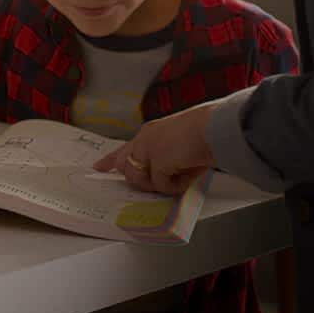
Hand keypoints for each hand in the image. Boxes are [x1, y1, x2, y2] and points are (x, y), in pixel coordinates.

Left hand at [93, 102, 216, 194]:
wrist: (215, 127)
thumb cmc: (206, 134)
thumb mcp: (179, 145)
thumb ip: (165, 158)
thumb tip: (163, 178)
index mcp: (150, 133)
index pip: (124, 149)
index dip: (110, 160)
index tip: (98, 168)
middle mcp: (144, 139)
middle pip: (127, 168)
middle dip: (142, 180)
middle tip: (167, 178)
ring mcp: (147, 149)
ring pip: (140, 180)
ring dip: (161, 184)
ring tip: (182, 172)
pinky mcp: (156, 161)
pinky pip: (161, 186)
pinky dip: (176, 186)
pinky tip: (188, 172)